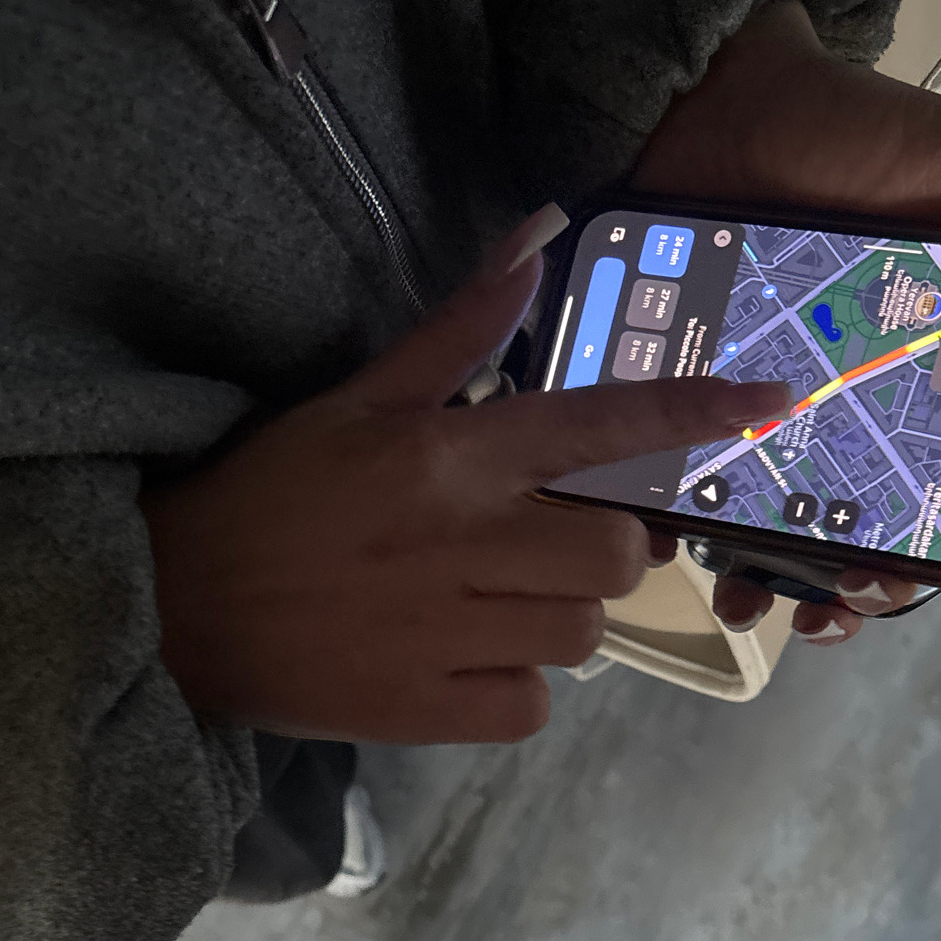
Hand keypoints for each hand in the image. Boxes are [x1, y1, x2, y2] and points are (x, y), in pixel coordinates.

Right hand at [145, 223, 789, 741]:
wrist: (172, 611)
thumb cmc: (267, 495)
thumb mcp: (352, 398)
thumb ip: (456, 328)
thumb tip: (541, 228)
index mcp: (444, 456)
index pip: (593, 424)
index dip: (691, 411)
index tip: (768, 400)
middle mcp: (457, 543)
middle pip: (612, 557)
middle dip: (598, 552)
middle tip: (542, 547)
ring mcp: (444, 636)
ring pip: (580, 636)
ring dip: (553, 621)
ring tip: (487, 607)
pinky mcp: (426, 712)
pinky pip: (530, 708)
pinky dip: (510, 691)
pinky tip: (459, 665)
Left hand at [635, 1, 940, 643]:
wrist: (710, 102)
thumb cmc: (844, 133)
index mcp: (932, 363)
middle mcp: (854, 397)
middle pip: (871, 519)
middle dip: (868, 580)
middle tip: (852, 598)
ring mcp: (771, 406)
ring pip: (785, 524)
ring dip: (784, 580)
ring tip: (774, 604)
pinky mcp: (696, 402)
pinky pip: (698, 485)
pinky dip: (702, 533)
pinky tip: (698, 559)